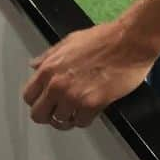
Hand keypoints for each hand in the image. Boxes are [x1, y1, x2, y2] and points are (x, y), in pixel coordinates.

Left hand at [21, 21, 155, 130]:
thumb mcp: (71, 40)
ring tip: (79, 109)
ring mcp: (73, 97)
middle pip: (39, 115)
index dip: (38, 100)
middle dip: (49, 114)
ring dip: (69, 117)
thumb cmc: (104, 37)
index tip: (47, 100)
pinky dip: (86, 118)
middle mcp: (56, 85)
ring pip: (60, 121)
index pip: (29, 96)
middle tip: (61, 110)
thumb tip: (34, 65)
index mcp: (49, 68)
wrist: (130, 41)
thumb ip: (50, 55)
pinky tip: (92, 108)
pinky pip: (82, 122)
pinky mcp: (92, 105)